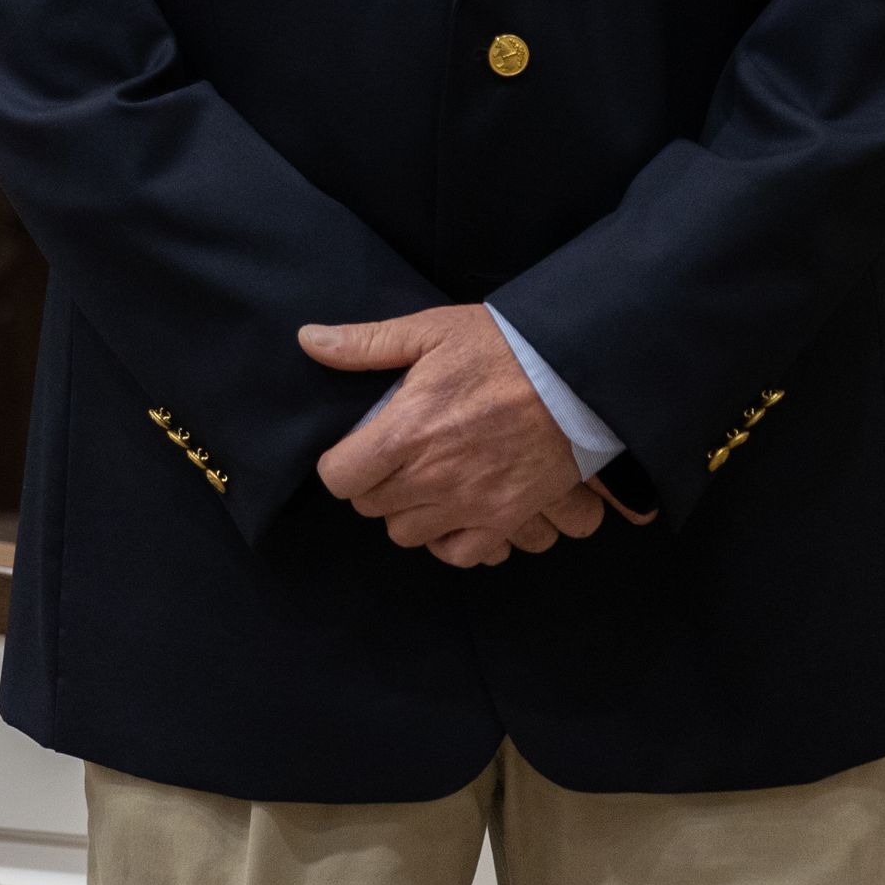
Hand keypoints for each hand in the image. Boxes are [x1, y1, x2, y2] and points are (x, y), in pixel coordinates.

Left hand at [300, 304, 602, 564]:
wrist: (575, 374)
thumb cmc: (502, 348)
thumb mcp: (431, 331)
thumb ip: (366, 344)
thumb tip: (309, 340)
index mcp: (406, 430)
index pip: (340, 478)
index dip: (341, 464)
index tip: (357, 449)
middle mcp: (432, 476)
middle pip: (371, 507)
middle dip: (374, 483)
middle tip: (395, 455)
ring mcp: (469, 504)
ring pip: (407, 534)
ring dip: (407, 511)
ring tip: (425, 478)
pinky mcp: (504, 520)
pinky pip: (456, 553)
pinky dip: (448, 539)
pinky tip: (453, 509)